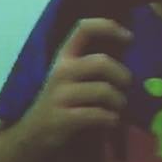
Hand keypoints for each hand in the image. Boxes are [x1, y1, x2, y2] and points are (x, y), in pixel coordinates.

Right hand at [7, 18, 133, 161]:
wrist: (32, 134)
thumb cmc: (60, 102)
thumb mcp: (69, 77)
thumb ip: (91, 65)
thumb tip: (127, 53)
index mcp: (63, 57)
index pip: (84, 28)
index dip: (109, 27)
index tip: (129, 38)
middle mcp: (60, 72)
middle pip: (101, 62)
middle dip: (122, 76)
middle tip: (126, 87)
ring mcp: (60, 95)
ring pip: (104, 91)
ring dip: (119, 102)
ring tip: (117, 109)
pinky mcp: (63, 118)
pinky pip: (98, 114)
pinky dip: (111, 119)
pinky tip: (110, 121)